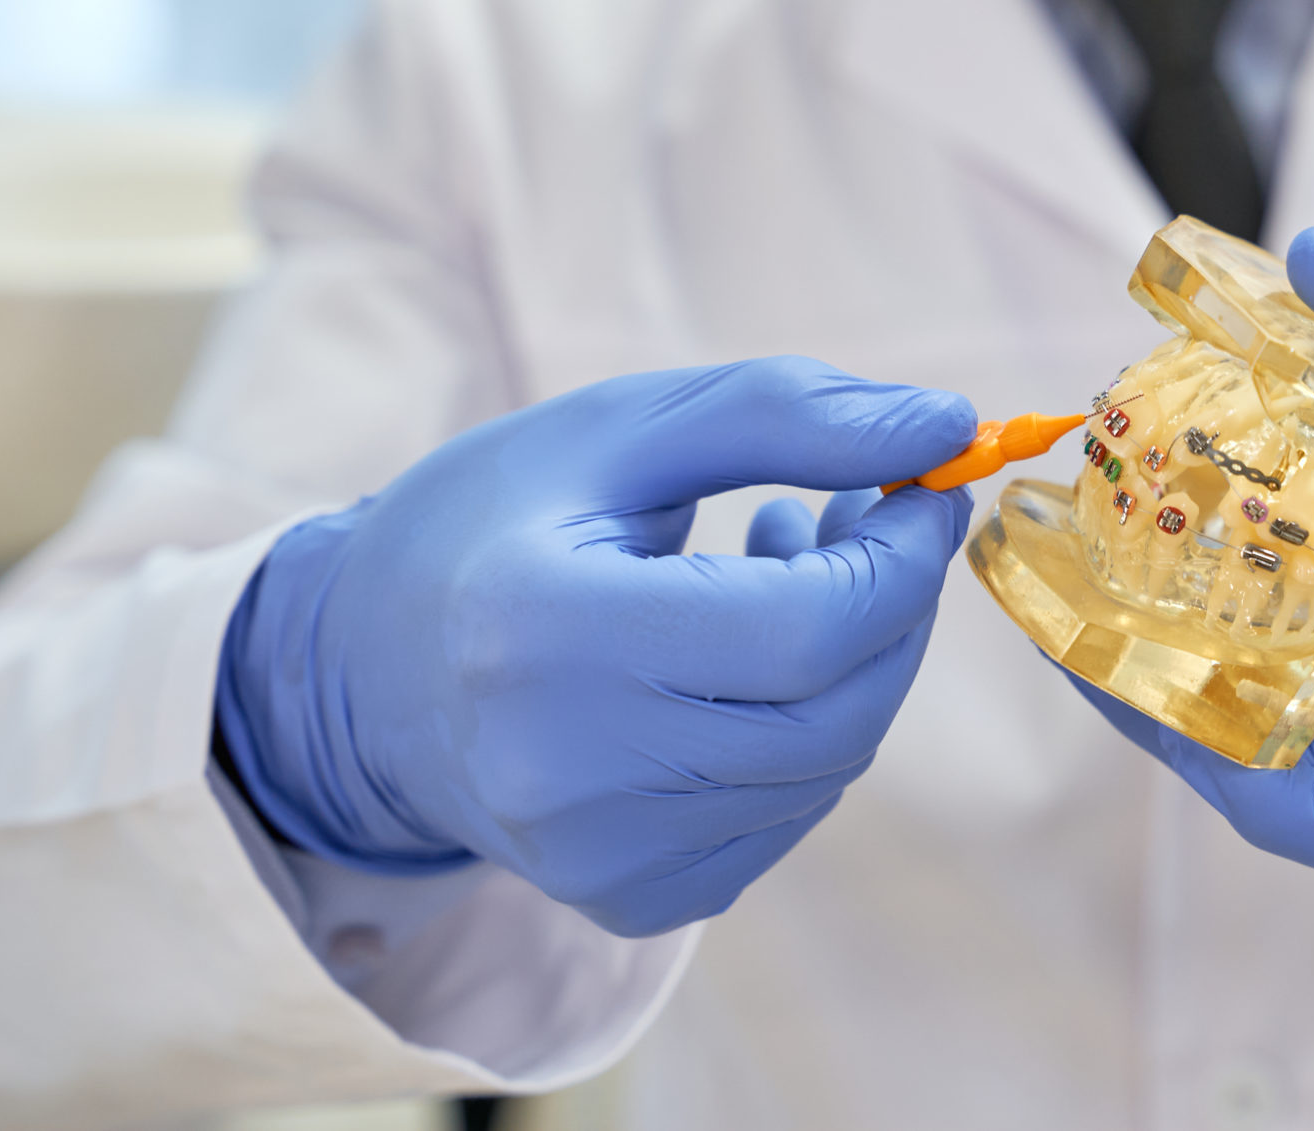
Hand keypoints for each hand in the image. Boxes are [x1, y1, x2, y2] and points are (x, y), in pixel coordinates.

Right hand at [214, 358, 974, 936]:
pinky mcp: (629, 899)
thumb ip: (785, 415)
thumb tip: (950, 425)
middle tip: (880, 512)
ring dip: (854, 656)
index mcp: (543, 633)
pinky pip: (787, 813)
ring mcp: (598, 858)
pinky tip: (750, 653)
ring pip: (827, 766)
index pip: (804, 628)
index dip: (901, 554)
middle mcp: (566, 773)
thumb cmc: (499, 520)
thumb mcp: (622, 429)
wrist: (363, 672)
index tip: (928, 479)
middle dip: (895, 604)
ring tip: (789, 556)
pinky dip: (806, 725)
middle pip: (834, 711)